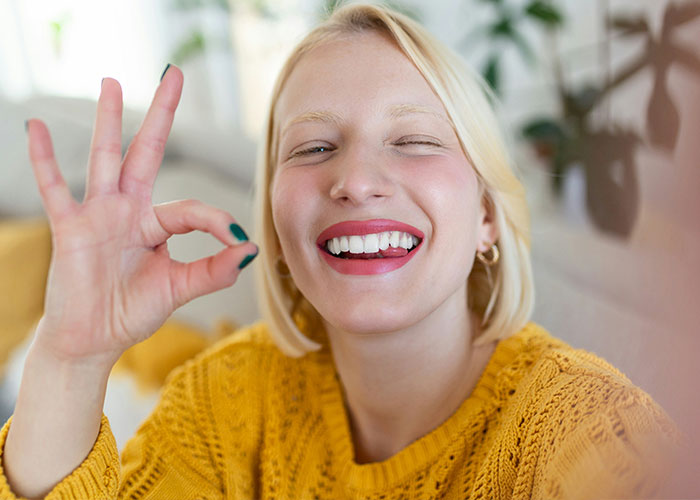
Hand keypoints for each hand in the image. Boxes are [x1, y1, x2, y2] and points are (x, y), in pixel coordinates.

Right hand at [25, 66, 257, 366]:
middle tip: (174, 74)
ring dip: (110, 121)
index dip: (217, 222)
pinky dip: (44, 160)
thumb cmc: (132, 312)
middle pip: (149, 153)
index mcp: (157, 225)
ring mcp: (99, 215)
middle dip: (162, 115)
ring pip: (107, 159)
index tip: (238, 240)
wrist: (92, 339)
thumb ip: (213, 271)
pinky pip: (55, 189)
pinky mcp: (71, 229)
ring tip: (113, 82)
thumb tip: (251, 249)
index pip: (192, 210)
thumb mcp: (179, 289)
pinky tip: (37, 126)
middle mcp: (129, 211)